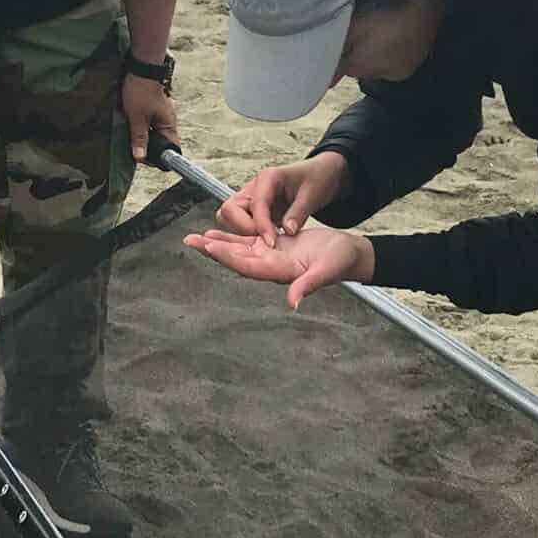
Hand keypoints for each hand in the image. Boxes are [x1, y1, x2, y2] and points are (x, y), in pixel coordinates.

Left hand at [122, 69, 178, 164]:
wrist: (140, 68)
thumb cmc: (141, 91)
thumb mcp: (137, 118)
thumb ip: (139, 138)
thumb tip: (140, 157)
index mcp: (169, 125)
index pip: (171, 149)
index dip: (157, 157)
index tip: (143, 158)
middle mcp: (169, 121)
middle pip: (162, 142)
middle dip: (148, 147)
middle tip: (134, 148)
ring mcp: (163, 114)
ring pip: (155, 133)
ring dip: (144, 136)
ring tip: (132, 135)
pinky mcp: (155, 108)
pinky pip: (151, 123)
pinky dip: (143, 127)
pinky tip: (133, 125)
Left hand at [181, 224, 369, 308]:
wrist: (348, 254)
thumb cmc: (341, 261)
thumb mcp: (326, 271)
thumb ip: (308, 285)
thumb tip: (293, 303)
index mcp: (280, 271)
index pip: (248, 266)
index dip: (229, 257)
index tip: (210, 247)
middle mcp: (270, 266)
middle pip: (236, 259)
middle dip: (213, 250)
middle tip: (189, 241)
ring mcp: (271, 257)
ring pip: (238, 251)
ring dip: (216, 245)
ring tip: (193, 238)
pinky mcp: (274, 247)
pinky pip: (247, 243)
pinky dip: (231, 238)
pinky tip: (215, 234)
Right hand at [216, 154, 348, 245]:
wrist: (319, 175)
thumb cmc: (316, 179)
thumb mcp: (313, 194)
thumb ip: (299, 212)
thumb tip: (287, 231)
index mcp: (268, 178)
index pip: (255, 203)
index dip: (261, 225)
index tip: (271, 243)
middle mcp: (253, 188)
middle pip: (229, 210)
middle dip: (242, 229)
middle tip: (266, 242)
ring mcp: (250, 199)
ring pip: (229, 218)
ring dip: (242, 233)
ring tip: (267, 242)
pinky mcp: (253, 211)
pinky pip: (240, 224)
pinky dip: (248, 235)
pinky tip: (268, 242)